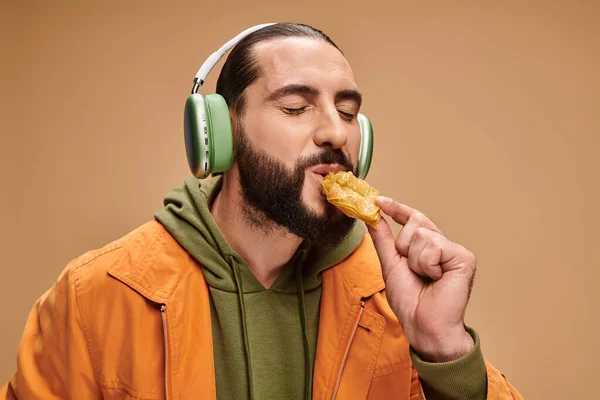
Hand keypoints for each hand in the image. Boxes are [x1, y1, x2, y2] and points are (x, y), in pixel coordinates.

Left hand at [367, 196, 476, 361]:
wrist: (423, 324)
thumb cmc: (410, 301)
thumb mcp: (390, 264)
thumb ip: (383, 239)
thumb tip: (373, 217)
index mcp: (426, 247)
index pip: (411, 219)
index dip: (396, 208)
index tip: (378, 200)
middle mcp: (441, 245)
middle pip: (416, 221)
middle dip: (404, 246)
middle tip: (411, 269)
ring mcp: (454, 250)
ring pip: (422, 235)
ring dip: (415, 260)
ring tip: (426, 278)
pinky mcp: (464, 257)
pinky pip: (434, 246)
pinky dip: (427, 264)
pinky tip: (437, 278)